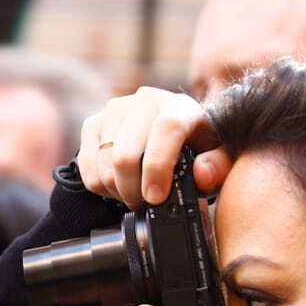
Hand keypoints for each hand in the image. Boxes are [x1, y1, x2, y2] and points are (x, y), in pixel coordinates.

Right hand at [76, 86, 231, 207]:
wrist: (171, 133)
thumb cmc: (196, 148)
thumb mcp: (217, 158)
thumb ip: (218, 167)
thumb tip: (202, 174)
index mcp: (179, 106)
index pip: (165, 129)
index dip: (158, 167)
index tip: (156, 197)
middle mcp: (144, 100)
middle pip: (125, 154)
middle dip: (133, 191)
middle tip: (146, 205)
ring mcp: (114, 110)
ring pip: (104, 164)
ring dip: (117, 190)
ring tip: (135, 194)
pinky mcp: (93, 123)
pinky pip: (87, 165)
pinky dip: (100, 185)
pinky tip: (118, 184)